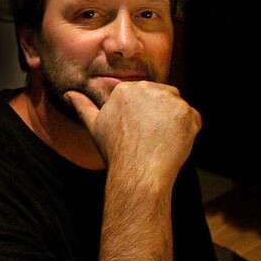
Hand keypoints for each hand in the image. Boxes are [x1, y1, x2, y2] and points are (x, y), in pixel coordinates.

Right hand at [65, 82, 200, 188]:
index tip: (141, 130)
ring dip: (174, 120)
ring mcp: (170, 100)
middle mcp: (148, 89)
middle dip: (160, 113)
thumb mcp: (94, 125)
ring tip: (161, 140)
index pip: (144, 94)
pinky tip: (174, 143)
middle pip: (162, 95)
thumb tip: (67, 94)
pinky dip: (188, 130)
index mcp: (126, 89)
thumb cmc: (115, 150)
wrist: (138, 172)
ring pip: (178, 106)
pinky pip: (193, 118)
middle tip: (151, 136)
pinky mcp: (187, 113)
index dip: (144, 113)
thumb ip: (82, 105)